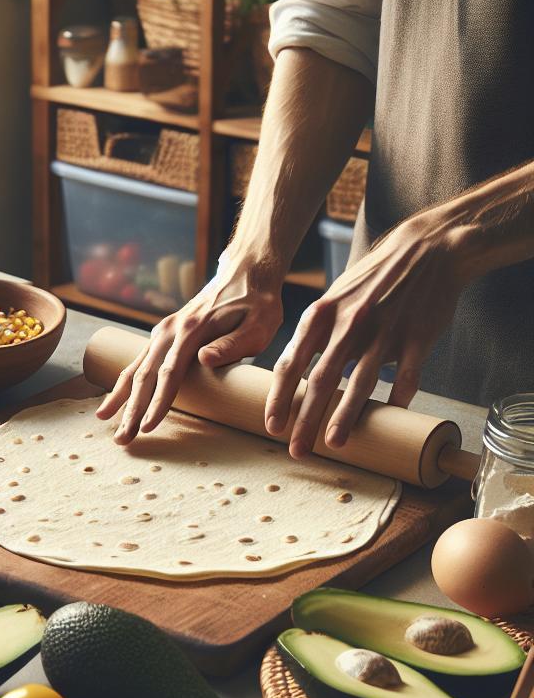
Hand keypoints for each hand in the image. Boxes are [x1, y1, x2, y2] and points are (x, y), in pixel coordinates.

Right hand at [96, 256, 283, 442]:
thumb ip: (233, 344)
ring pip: (136, 367)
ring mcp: (164, 331)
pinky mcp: (164, 334)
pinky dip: (124, 380)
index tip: (148, 427)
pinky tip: (115, 397)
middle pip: (145, 375)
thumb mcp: (259, 323)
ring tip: (103, 419)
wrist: (246, 271)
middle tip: (122, 439)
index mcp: (192, 329)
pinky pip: (139, 360)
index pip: (170, 373)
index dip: (158, 402)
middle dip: (131, 409)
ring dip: (120, 396)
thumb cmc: (258, 302)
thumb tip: (203, 360)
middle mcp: (171, 330)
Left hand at [265, 214, 466, 457]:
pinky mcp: (417, 336)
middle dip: (305, 420)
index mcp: (320, 316)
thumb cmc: (372, 279)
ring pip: (359, 382)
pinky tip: (391, 416)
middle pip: (320, 381)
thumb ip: (315, 334)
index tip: (271, 426)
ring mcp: (383, 331)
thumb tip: (296, 373)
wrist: (426, 247)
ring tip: (333, 443)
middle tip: (296, 450)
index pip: (290, 364)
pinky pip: (407, 375)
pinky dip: (399, 398)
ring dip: (344, 416)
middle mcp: (347, 325)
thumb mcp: (333, 298)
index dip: (279, 398)